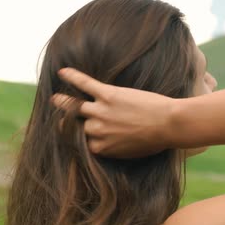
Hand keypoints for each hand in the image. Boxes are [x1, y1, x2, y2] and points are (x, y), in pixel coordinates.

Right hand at [51, 68, 175, 158]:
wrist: (169, 124)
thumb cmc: (156, 141)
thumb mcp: (132, 153)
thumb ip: (116, 148)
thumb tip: (110, 146)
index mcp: (101, 148)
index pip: (82, 144)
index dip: (80, 139)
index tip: (75, 135)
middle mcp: (96, 131)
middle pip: (76, 126)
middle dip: (68, 123)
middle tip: (61, 120)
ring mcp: (100, 111)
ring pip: (73, 106)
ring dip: (62, 102)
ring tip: (55, 99)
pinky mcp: (108, 94)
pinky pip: (85, 84)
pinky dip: (73, 77)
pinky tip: (63, 72)